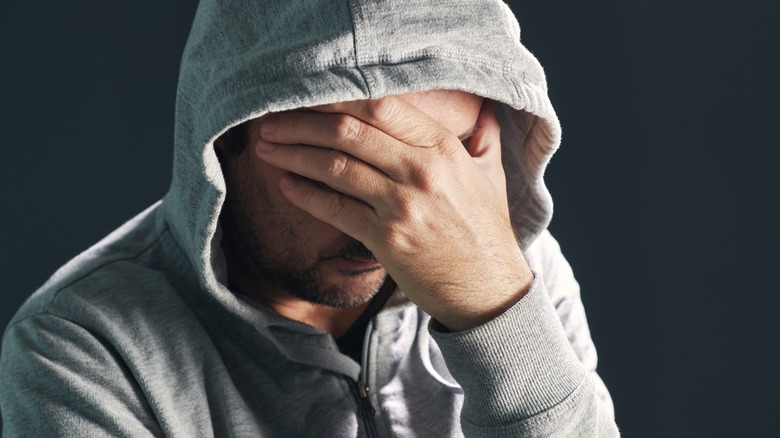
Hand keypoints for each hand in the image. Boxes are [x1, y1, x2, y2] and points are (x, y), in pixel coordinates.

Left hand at [254, 96, 532, 330]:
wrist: (490, 292)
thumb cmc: (486, 232)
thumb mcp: (491, 176)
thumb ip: (483, 138)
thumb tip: (482, 110)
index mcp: (443, 148)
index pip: (381, 107)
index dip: (335, 98)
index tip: (305, 96)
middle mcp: (422, 171)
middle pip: (348, 131)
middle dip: (301, 123)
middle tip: (270, 121)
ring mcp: (403, 206)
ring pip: (335, 167)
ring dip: (293, 154)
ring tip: (266, 147)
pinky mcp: (387, 240)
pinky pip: (334, 209)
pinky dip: (305, 194)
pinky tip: (285, 184)